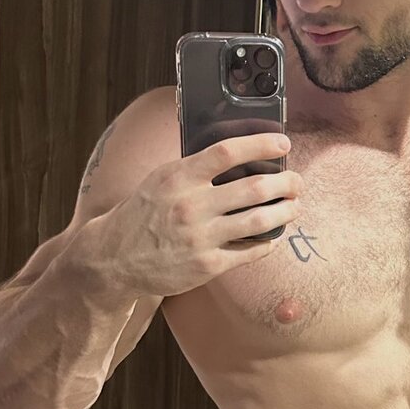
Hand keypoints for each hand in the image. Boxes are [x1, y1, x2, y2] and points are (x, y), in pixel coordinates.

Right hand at [104, 132, 302, 297]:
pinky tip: (274, 234)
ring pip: (259, 221)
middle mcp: (191, 205)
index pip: (227, 152)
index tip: (283, 143)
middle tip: (296, 181)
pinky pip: (250, 251)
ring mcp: (200, 237)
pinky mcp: (207, 265)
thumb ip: (195, 168)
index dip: (261, 144)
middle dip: (285, 182)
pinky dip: (269, 241)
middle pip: (254, 188)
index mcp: (179, 177)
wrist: (113, 258)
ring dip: (285, 211)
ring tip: (294, 205)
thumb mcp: (161, 179)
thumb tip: (240, 155)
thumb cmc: (143, 213)